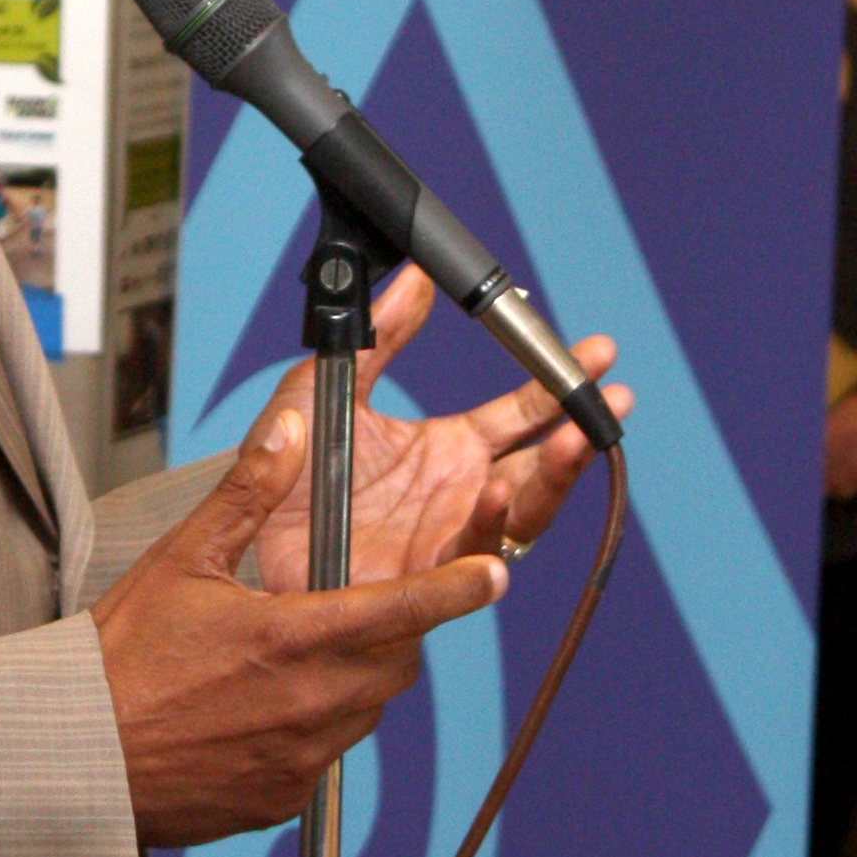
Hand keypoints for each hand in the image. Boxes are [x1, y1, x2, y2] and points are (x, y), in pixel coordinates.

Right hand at [89, 407, 507, 846]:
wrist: (71, 767)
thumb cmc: (115, 664)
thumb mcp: (181, 559)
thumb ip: (248, 491)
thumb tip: (289, 430)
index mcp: (295, 639)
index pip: (405, 608)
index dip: (458, 588)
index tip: (496, 572)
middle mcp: (312, 706)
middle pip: (395, 660)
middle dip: (397, 628)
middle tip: (370, 604)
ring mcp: (300, 760)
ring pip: (366, 707)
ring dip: (356, 675)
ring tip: (305, 651)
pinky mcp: (282, 799)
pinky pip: (327, 753)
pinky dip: (318, 723)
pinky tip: (269, 704)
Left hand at [246, 265, 632, 592]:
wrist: (246, 539)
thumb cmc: (285, 473)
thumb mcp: (332, 385)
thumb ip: (381, 334)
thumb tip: (418, 277)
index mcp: (448, 448)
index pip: (523, 413)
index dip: (560, 382)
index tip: (596, 352)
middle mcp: (461, 492)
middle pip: (543, 462)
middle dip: (582, 429)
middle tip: (610, 397)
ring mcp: (450, 537)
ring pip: (527, 510)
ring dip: (554, 475)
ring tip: (568, 439)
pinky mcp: (429, 579)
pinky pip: (476, 556)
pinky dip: (492, 525)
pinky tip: (495, 491)